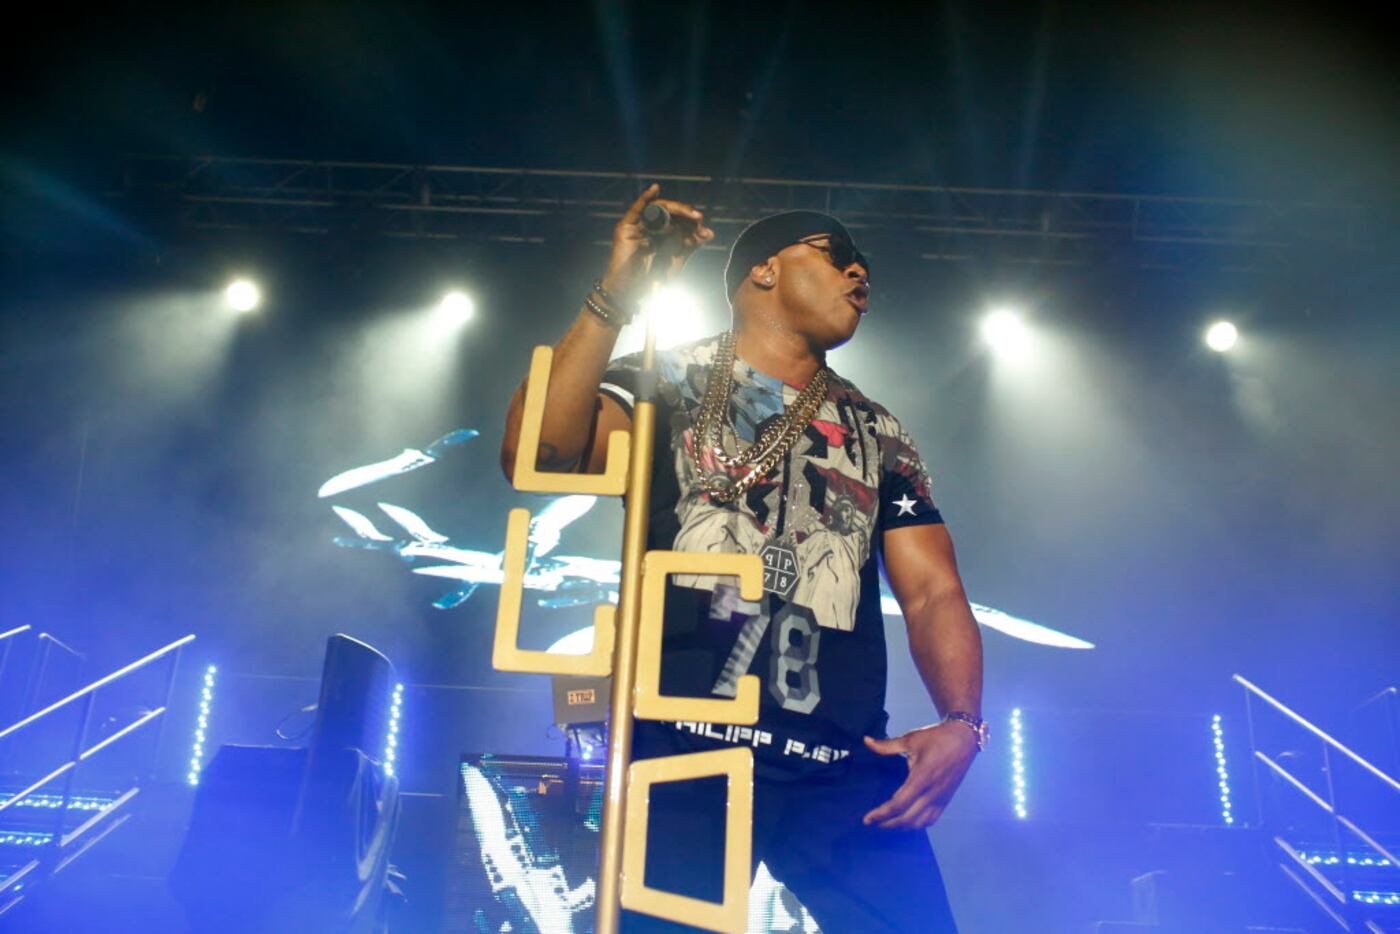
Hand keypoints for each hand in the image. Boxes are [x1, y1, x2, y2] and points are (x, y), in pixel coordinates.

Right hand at [601, 183, 714, 302]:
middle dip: (685, 213)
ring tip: (689, 213)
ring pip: (656, 208)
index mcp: (661, 233)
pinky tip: (654, 188)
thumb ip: (691, 245)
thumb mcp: (677, 260)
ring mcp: (636, 226)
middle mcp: (649, 227)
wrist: (632, 293)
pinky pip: (636, 209)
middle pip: (669, 211)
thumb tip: (709, 232)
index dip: (692, 222)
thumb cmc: (651, 280)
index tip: (706, 231)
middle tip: (699, 218)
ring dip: (674, 208)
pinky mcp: (625, 227)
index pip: (678, 219)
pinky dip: (644, 198)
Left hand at [861, 722, 977, 830]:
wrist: (964, 739)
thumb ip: (886, 745)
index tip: (867, 819)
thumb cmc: (936, 738)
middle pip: (907, 818)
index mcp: (922, 777)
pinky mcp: (946, 800)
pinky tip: (907, 821)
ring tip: (886, 823)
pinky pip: (931, 819)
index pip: (899, 803)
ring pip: (920, 822)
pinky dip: (917, 824)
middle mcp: (932, 792)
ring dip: (901, 826)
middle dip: (887, 824)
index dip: (882, 814)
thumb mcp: (910, 739)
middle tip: (872, 823)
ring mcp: (941, 798)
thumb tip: (865, 741)